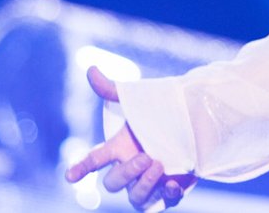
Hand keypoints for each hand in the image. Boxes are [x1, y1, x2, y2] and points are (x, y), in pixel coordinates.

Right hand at [64, 66, 195, 209]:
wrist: (197, 122)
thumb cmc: (163, 113)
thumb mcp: (138, 100)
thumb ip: (113, 89)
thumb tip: (90, 69)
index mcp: (119, 148)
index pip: (94, 160)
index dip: (81, 168)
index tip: (70, 176)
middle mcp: (130, 169)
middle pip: (113, 183)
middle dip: (126, 173)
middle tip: (146, 157)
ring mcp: (148, 183)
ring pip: (135, 198)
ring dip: (144, 186)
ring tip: (159, 165)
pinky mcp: (169, 190)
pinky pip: (162, 203)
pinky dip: (167, 196)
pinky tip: (174, 184)